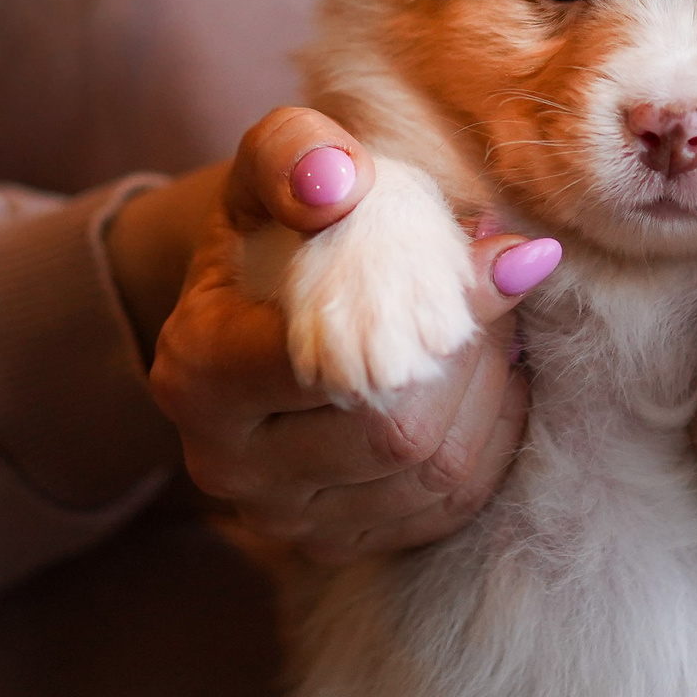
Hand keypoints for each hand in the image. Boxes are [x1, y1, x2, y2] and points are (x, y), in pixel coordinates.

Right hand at [141, 107, 557, 562]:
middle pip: (395, 432)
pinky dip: (490, 441)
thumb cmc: (278, 218)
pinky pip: (446, 509)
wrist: (259, 293)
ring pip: (432, 474)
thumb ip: (300, 154)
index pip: (337, 366)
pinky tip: (486, 383)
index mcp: (198, 368)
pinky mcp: (333, 542)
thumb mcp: (273, 162)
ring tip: (493, 328)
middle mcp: (225, 461)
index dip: (436, 313)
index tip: (493, 252)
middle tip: (498, 291)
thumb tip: (344, 181)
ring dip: (491, 395)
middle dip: (472, 357)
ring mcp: (278, 515)